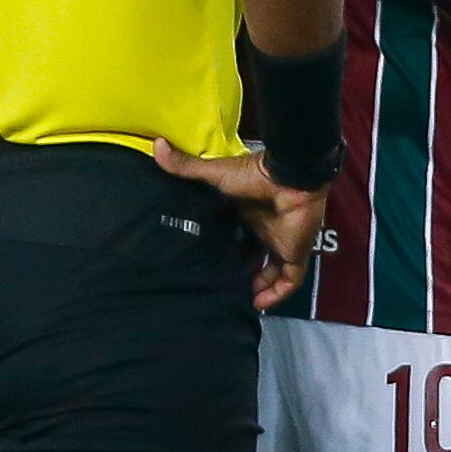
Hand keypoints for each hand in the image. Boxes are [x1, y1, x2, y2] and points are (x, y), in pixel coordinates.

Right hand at [154, 140, 331, 309]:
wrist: (290, 177)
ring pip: (271, 273)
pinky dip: (276, 294)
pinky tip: (257, 305)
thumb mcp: (214, 173)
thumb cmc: (254, 175)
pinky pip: (289, 282)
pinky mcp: (295, 254)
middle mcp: (264, 230)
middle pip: (253, 257)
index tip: (205, 262)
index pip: (235, 236)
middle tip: (220, 287)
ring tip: (237, 301)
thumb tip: (155, 146)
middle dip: (240, 273)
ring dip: (258, 288)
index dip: (224, 250)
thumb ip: (186, 166)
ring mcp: (282, 243)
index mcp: (247, 214)